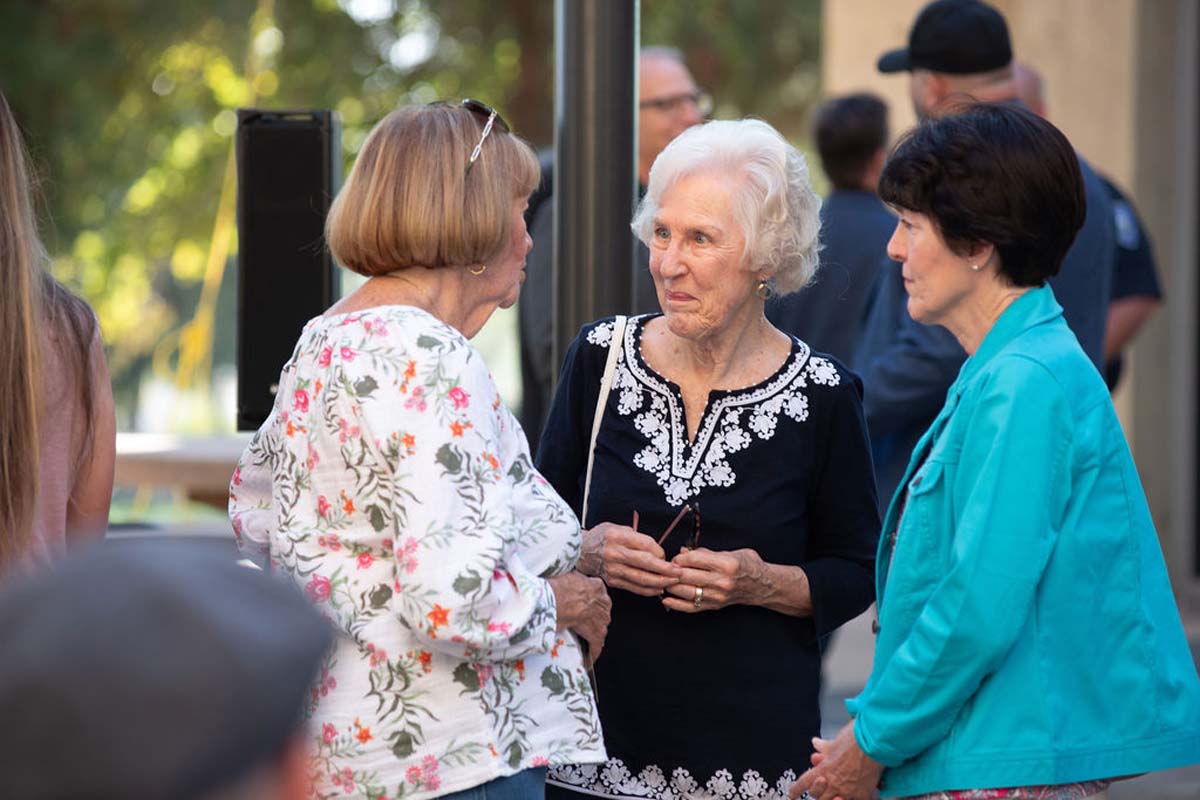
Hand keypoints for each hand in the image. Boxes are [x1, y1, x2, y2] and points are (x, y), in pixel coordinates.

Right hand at [548, 571, 611, 664]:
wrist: (555, 599)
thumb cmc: (557, 586)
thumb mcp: (568, 575)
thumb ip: (573, 578)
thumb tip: (569, 577)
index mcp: (596, 586)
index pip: (599, 595)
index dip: (592, 603)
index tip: (586, 608)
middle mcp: (602, 601)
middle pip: (602, 612)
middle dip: (595, 619)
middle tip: (583, 625)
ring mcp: (600, 617)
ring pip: (601, 628)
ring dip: (593, 635)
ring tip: (586, 643)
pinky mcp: (595, 632)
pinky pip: (596, 645)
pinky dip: (592, 652)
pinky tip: (588, 660)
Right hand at [580, 522, 680, 596]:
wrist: (578, 552)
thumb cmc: (600, 537)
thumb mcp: (616, 527)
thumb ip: (636, 537)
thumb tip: (656, 551)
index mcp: (617, 537)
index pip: (645, 545)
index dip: (659, 551)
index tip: (665, 555)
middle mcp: (615, 554)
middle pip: (646, 563)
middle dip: (666, 569)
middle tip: (679, 573)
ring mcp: (613, 569)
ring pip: (642, 579)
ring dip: (660, 582)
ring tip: (673, 582)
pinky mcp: (612, 581)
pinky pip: (634, 588)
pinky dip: (649, 590)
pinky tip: (659, 589)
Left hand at [664, 547, 807, 613]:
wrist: (762, 586)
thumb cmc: (746, 564)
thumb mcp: (730, 552)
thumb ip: (705, 552)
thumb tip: (683, 551)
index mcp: (727, 564)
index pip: (695, 559)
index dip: (680, 557)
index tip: (674, 557)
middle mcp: (722, 581)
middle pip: (688, 576)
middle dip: (672, 571)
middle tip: (665, 568)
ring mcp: (718, 596)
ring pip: (686, 592)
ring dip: (671, 586)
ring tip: (663, 580)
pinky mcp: (714, 606)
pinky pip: (691, 607)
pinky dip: (676, 604)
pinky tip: (665, 599)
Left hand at [788, 720, 882, 799]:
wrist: (875, 742)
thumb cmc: (855, 738)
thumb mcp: (835, 741)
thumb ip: (825, 746)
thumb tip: (816, 743)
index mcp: (824, 768)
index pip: (804, 782)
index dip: (796, 790)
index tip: (792, 794)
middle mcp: (833, 781)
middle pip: (817, 796)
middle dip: (817, 792)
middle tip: (821, 787)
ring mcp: (847, 790)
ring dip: (832, 798)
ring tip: (836, 794)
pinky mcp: (862, 794)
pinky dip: (853, 799)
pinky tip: (855, 798)